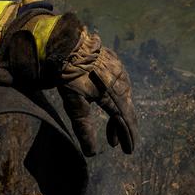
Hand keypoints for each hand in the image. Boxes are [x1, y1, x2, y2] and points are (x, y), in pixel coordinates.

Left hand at [0, 9, 137, 155]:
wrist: (65, 41)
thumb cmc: (67, 73)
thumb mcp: (74, 103)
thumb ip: (84, 127)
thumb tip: (92, 153)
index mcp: (113, 93)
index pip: (124, 120)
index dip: (127, 136)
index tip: (129, 151)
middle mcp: (121, 81)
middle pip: (126, 109)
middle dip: (122, 128)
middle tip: (117, 144)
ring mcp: (119, 69)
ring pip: (124, 96)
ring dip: (118, 114)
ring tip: (110, 129)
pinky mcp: (114, 60)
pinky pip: (121, 83)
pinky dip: (117, 97)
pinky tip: (110, 102)